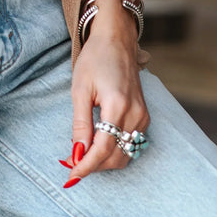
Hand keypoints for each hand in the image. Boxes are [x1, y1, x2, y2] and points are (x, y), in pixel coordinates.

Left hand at [62, 0, 148, 181]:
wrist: (117, 40)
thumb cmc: (95, 59)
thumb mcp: (80, 89)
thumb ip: (80, 124)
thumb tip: (77, 153)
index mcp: (118, 105)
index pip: (102, 149)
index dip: (86, 166)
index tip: (71, 176)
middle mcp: (135, 114)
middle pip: (115, 156)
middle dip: (93, 166)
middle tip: (72, 164)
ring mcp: (143, 116)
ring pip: (125, 154)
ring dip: (104, 162)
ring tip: (82, 156)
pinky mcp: (145, 117)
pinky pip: (131, 145)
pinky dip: (114, 151)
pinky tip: (97, 145)